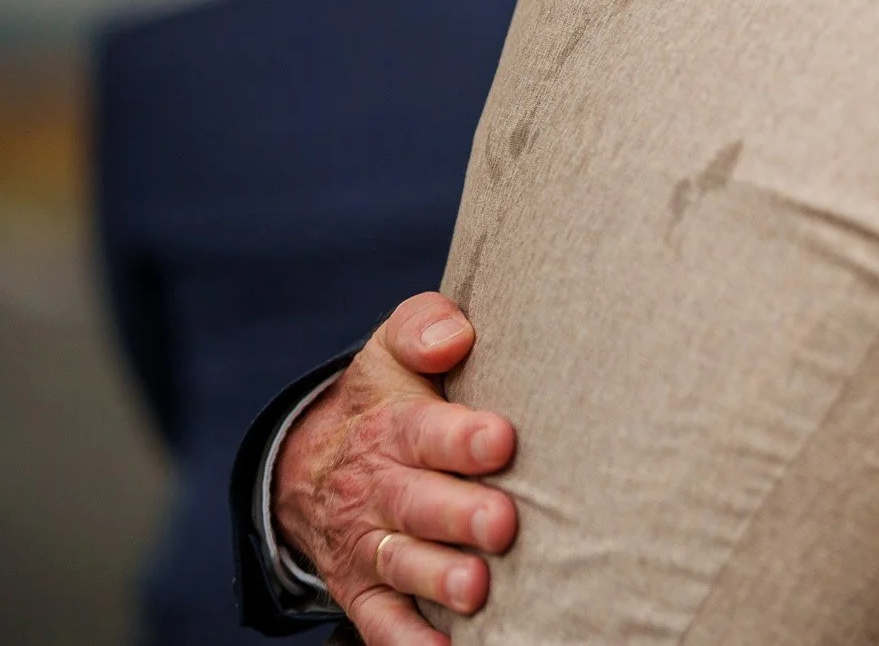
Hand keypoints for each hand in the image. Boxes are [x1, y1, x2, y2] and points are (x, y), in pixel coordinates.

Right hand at [273, 293, 516, 645]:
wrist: (313, 461)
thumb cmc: (388, 396)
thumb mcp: (392, 348)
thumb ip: (423, 328)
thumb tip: (453, 338)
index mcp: (396, 425)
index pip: (425, 428)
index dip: (461, 437)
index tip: (500, 439)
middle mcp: (380, 487)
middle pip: (416, 503)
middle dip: (459, 515)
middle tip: (502, 524)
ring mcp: (369, 542)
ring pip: (401, 563)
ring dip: (438, 577)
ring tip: (477, 588)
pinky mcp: (363, 588)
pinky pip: (381, 620)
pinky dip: (407, 640)